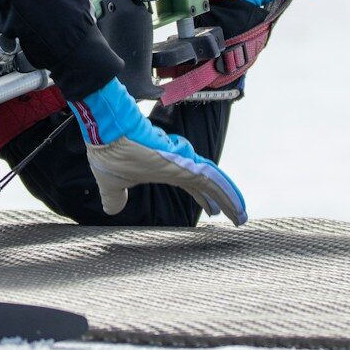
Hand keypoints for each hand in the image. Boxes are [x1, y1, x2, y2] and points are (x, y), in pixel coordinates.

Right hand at [69, 78, 247, 224]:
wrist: (108, 133)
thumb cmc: (109, 153)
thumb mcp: (111, 184)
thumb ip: (115, 197)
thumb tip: (112, 209)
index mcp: (164, 169)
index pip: (191, 185)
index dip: (203, 198)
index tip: (213, 211)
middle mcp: (177, 165)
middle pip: (207, 184)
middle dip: (222, 200)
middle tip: (236, 216)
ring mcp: (181, 163)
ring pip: (213, 182)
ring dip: (229, 199)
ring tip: (241, 216)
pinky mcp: (182, 163)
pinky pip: (210, 180)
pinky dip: (224, 192)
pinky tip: (234, 205)